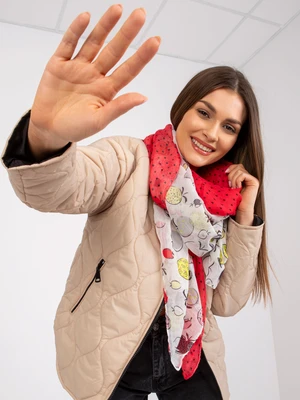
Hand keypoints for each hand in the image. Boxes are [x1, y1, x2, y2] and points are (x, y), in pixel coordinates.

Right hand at [29, 5, 159, 146]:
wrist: (48, 128)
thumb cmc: (75, 128)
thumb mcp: (98, 121)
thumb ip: (118, 107)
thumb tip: (143, 97)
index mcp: (107, 89)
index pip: (128, 70)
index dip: (141, 56)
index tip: (156, 41)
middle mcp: (95, 74)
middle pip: (114, 50)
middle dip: (127, 33)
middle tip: (141, 14)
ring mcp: (78, 67)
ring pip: (94, 43)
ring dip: (105, 26)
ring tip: (118, 9)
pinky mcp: (59, 64)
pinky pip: (69, 44)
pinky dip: (76, 31)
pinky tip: (86, 18)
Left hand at [225, 164, 258, 225]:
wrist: (240, 209)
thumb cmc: (234, 199)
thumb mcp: (230, 185)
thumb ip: (230, 177)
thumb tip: (226, 170)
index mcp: (243, 177)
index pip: (237, 166)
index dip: (230, 168)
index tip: (225, 174)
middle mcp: (249, 176)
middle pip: (238, 166)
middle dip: (231, 175)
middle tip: (229, 185)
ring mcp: (252, 179)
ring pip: (240, 170)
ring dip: (233, 179)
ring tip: (233, 188)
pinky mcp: (254, 182)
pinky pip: (243, 174)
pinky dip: (237, 180)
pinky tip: (237, 187)